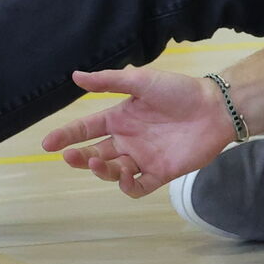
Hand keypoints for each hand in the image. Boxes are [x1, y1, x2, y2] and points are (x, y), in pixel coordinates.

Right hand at [40, 65, 232, 197]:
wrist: (215, 107)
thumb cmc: (179, 90)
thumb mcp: (141, 81)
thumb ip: (109, 81)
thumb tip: (75, 76)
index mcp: (121, 118)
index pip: (86, 129)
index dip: (67, 136)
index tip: (47, 143)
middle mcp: (128, 140)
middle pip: (95, 154)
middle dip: (80, 157)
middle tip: (71, 155)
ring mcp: (144, 158)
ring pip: (113, 172)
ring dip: (102, 171)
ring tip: (99, 161)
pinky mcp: (161, 173)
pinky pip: (138, 187)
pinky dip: (128, 186)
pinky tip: (125, 176)